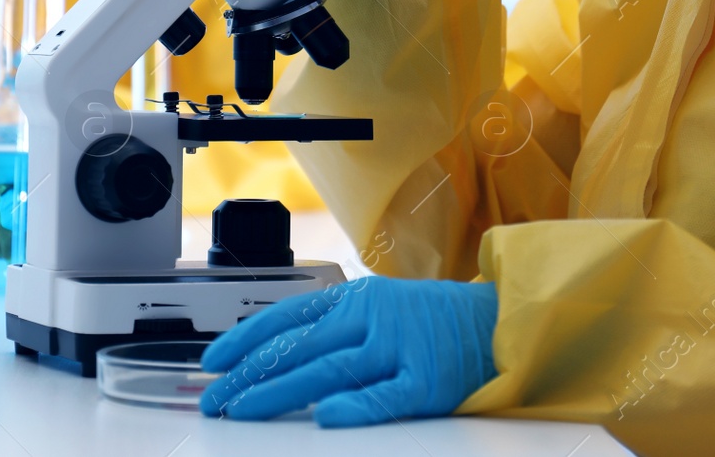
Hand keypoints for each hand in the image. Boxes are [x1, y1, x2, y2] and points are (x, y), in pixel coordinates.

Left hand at [199, 277, 498, 427]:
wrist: (500, 324)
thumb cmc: (433, 321)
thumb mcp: (378, 308)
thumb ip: (332, 328)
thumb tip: (274, 354)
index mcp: (356, 297)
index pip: (287, 316)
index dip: (245, 338)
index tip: (213, 360)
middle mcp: (372, 317)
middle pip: (298, 347)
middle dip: (248, 374)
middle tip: (215, 399)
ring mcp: (399, 348)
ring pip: (328, 370)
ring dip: (279, 391)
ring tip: (243, 410)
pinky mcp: (428, 382)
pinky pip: (384, 396)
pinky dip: (354, 406)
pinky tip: (324, 416)